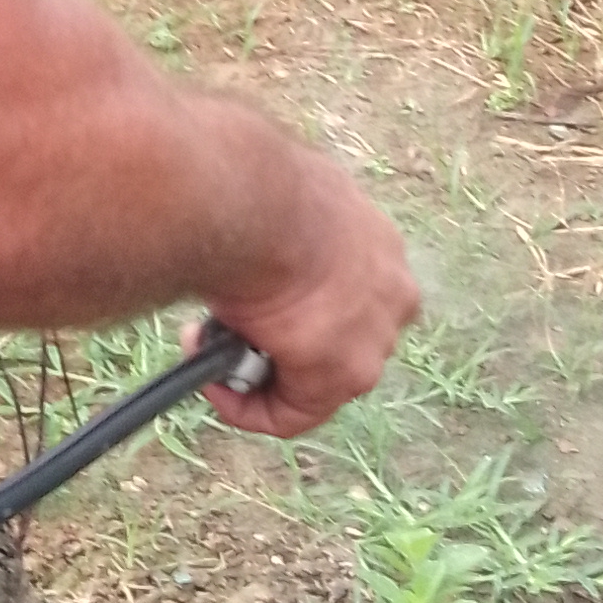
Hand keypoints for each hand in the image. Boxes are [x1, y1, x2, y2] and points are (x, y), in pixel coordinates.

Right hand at [195, 162, 419, 435]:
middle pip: (334, 338)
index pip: (347, 294)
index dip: (294, 307)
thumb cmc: (265, 189)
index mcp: (381, 246)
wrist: (264, 207)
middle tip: (228, 327)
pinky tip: (213, 385)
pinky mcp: (340, 377)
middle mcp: (392, 296)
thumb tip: (256, 219)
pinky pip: (291, 413)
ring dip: (260, 372)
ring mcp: (374, 340)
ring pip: (314, 379)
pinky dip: (249, 406)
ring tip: (210, 350)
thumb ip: (287, 223)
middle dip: (279, 341)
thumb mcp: (287, 196)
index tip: (251, 297)